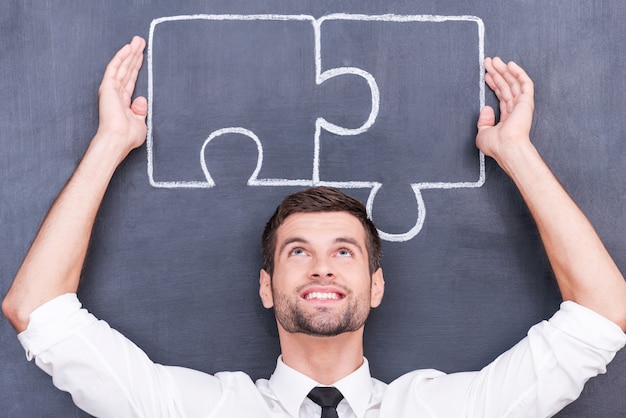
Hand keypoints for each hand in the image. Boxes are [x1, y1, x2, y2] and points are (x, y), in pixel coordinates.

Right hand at [95, 36, 147, 154]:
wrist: (118, 140)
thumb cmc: (128, 137)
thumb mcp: (140, 123)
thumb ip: (140, 111)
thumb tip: (142, 99)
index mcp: (123, 102)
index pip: (130, 79)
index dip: (136, 66)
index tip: (141, 55)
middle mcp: (116, 93)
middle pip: (127, 69)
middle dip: (134, 55)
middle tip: (140, 41)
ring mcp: (111, 89)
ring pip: (122, 66)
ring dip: (130, 52)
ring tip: (137, 40)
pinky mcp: (108, 87)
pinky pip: (115, 68)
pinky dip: (121, 57)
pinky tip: (128, 48)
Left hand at [476, 57, 534, 167]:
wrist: (506, 147)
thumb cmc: (496, 145)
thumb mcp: (483, 134)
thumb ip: (483, 121)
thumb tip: (486, 108)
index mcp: (507, 118)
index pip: (501, 95)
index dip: (494, 83)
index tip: (487, 74)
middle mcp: (516, 110)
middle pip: (506, 86)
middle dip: (498, 73)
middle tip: (489, 62)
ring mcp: (522, 106)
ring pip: (513, 82)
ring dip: (504, 70)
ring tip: (494, 60)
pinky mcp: (527, 102)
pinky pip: (525, 83)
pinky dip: (518, 73)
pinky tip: (510, 65)